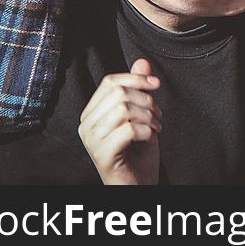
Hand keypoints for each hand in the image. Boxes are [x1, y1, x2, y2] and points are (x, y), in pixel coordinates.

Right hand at [78, 58, 161, 184]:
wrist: (138, 183)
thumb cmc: (138, 151)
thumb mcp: (142, 114)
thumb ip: (139, 88)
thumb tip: (142, 61)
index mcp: (92, 113)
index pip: (110, 82)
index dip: (136, 78)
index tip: (156, 83)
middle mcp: (86, 126)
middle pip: (118, 94)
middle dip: (146, 100)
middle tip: (158, 115)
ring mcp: (92, 141)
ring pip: (124, 109)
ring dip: (149, 116)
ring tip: (156, 127)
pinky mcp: (103, 155)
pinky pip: (128, 130)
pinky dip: (147, 131)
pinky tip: (151, 138)